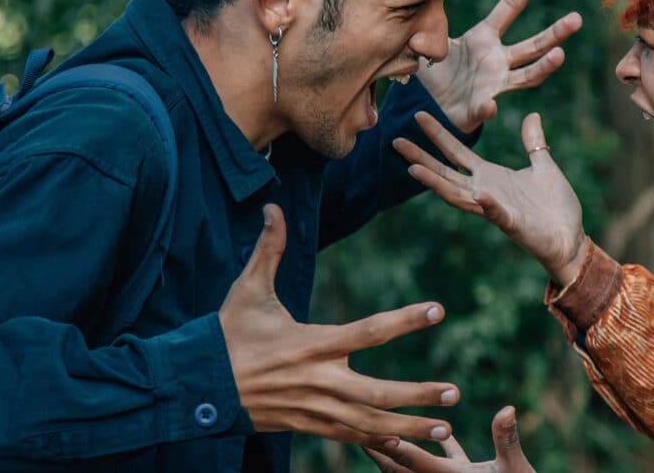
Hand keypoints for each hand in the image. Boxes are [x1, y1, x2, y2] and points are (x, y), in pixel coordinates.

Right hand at [219, 204, 458, 445]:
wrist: (199, 388)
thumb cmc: (227, 335)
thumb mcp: (247, 290)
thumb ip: (268, 249)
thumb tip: (273, 207)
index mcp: (311, 344)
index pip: (368, 331)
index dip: (405, 320)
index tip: (438, 310)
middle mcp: (319, 380)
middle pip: (378, 392)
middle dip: (419, 396)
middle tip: (455, 394)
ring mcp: (315, 409)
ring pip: (370, 424)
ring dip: (410, 428)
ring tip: (448, 431)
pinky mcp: (308, 426)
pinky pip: (350, 438)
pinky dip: (379, 443)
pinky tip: (407, 445)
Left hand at [364, 406, 535, 472]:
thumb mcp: (517, 469)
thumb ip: (507, 439)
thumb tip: (507, 409)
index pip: (411, 458)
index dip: (387, 441)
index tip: (364, 424)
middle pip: (401, 468)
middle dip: (379, 450)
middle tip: (353, 429)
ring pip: (418, 468)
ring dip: (400, 452)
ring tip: (383, 433)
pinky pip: (448, 463)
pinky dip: (441, 450)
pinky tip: (443, 435)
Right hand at [393, 111, 586, 286]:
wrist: (571, 239)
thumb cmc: (556, 207)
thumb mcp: (543, 165)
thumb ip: (533, 142)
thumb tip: (532, 115)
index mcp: (491, 177)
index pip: (457, 153)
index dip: (438, 135)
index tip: (419, 116)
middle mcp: (485, 192)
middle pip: (445, 172)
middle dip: (422, 157)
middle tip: (396, 141)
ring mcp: (495, 209)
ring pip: (458, 195)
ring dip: (436, 182)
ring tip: (413, 169)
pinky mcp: (511, 224)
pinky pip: (497, 213)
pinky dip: (488, 204)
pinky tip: (480, 194)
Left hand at [418, 0, 581, 133]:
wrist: (433, 104)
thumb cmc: (439, 68)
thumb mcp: (432, 39)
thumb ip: (431, 24)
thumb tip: (423, 3)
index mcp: (485, 36)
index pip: (511, 5)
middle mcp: (498, 59)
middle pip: (533, 45)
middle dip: (556, 33)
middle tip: (577, 19)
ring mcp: (494, 84)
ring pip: (527, 75)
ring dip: (544, 66)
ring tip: (560, 55)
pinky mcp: (480, 107)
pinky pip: (484, 108)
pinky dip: (486, 108)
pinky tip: (489, 106)